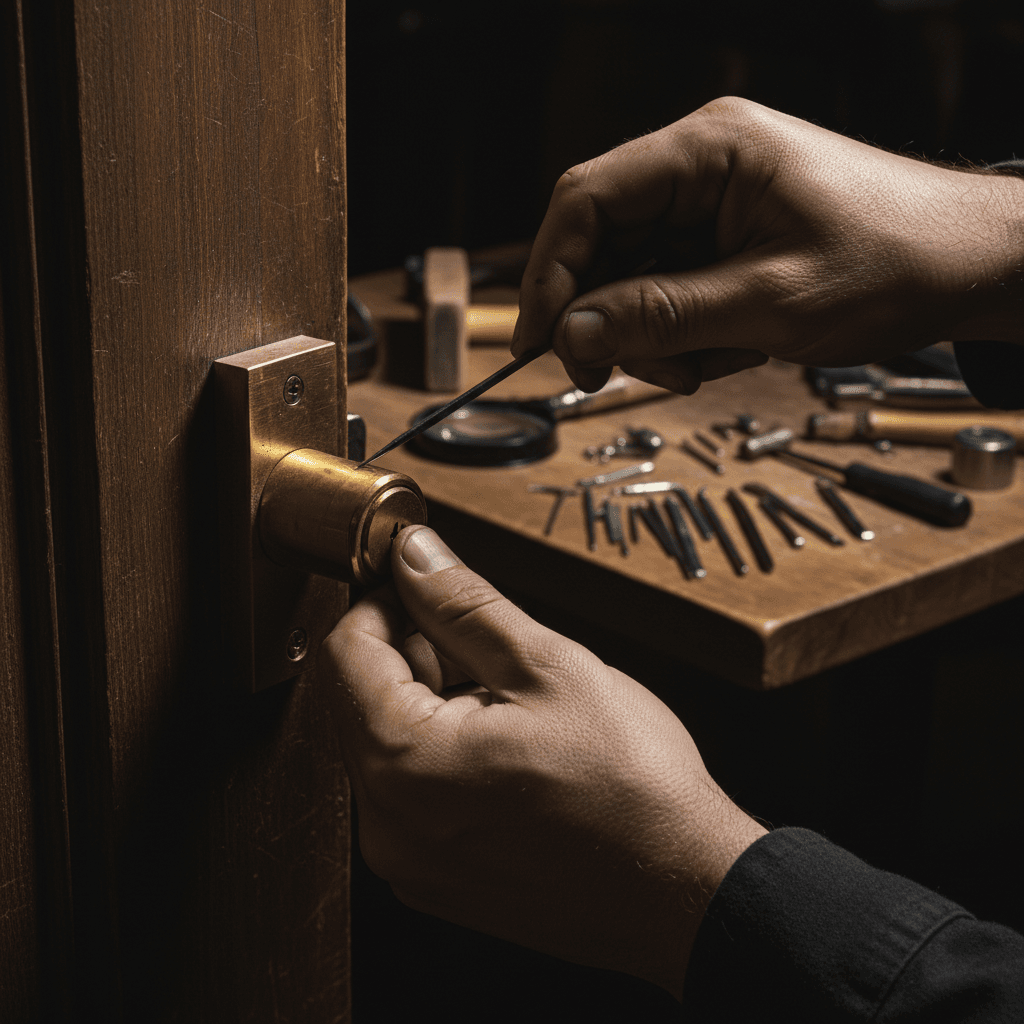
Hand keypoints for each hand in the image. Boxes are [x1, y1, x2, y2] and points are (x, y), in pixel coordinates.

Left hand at [322, 525, 765, 999]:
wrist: (684, 890)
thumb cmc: (630, 786)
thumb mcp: (547, 665)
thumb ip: (464, 604)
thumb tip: (415, 556)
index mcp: (403, 762)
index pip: (346, 652)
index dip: (382, 601)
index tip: (423, 584)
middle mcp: (387, 824)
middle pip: (360, 701)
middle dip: (411, 652)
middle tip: (482, 638)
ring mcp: (410, 862)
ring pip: (387, 747)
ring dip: (430, 702)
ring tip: (509, 696)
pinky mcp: (436, 880)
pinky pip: (412, 795)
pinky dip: (442, 753)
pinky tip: (507, 744)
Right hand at [513, 96, 1023, 393]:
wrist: (969, 266)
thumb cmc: (894, 261)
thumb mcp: (768, 302)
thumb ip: (661, 316)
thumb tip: (573, 333)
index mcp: (707, 151)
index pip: (586, 200)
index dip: (548, 273)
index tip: (538, 339)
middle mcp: (699, 169)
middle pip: (602, 243)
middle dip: (607, 317)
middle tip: (616, 373)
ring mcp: (711, 206)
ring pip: (631, 278)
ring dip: (654, 336)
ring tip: (708, 363)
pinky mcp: (725, 240)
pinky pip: (669, 292)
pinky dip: (684, 335)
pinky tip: (728, 351)